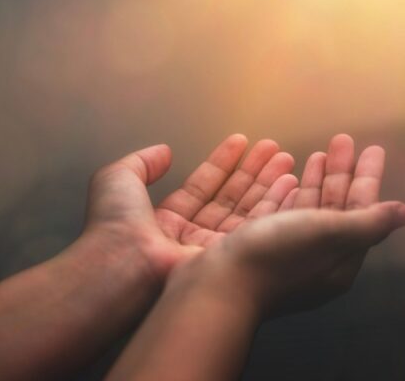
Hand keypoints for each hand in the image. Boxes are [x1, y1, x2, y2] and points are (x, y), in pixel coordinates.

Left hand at [82, 134, 298, 279]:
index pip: (202, 186)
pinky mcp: (230, 260)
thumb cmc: (115, 224)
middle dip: (254, 172)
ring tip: (287, 161)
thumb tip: (164, 151)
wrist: (123, 263)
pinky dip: (275, 206)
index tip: (242, 142)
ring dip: (268, 185)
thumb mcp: (118, 179)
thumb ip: (142, 163)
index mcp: (165, 220)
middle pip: (230, 198)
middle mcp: (191, 236)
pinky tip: (290, 185)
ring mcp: (212, 251)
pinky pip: (255, 229)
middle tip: (275, 150)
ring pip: (246, 212)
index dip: (223, 163)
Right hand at [183, 134, 404, 317]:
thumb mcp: (330, 234)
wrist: (215, 288)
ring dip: (316, 181)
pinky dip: (287, 194)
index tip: (372, 149)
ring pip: (308, 211)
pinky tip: (287, 177)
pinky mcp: (257, 251)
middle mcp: (316, 261)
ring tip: (319, 152)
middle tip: (343, 139)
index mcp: (339, 260)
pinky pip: (281, 216)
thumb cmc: (277, 256)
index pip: (361, 212)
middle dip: (341, 173)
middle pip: (335, 209)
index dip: (367, 179)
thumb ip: (369, 221)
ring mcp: (285, 257)